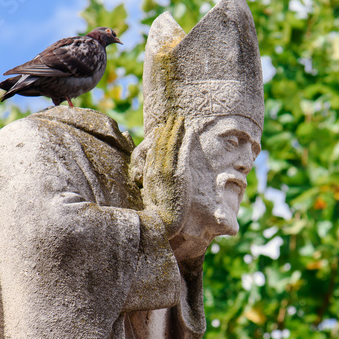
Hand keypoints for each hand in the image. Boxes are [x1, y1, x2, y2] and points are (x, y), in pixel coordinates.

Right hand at [142, 115, 186, 238]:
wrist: (163, 221)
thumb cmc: (158, 211)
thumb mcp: (150, 192)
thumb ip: (151, 178)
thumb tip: (151, 168)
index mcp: (149, 173)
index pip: (154, 150)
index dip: (158, 137)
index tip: (162, 127)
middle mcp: (157, 169)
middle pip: (162, 143)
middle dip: (167, 129)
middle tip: (173, 118)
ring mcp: (168, 171)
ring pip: (171, 145)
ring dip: (176, 130)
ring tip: (181, 119)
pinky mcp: (179, 174)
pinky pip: (182, 152)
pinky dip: (185, 140)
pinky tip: (190, 131)